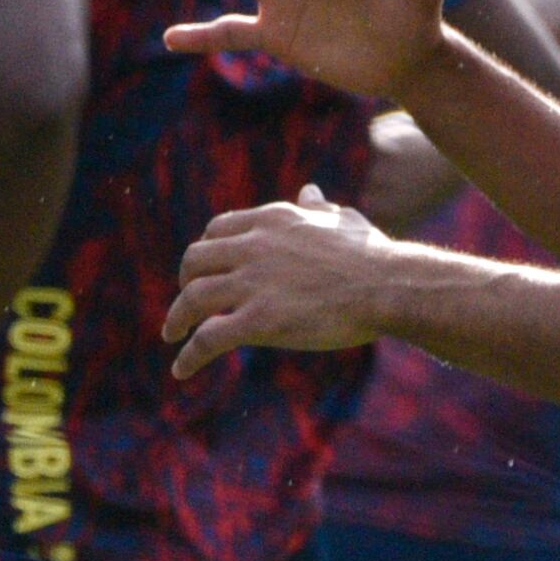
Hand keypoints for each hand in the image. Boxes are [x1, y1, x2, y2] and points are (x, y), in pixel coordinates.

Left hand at [162, 185, 398, 372]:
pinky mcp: (259, 320)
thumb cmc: (372, 256)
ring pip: (192, 298)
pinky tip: (181, 369)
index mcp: (272, 220)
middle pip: (196, 259)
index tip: (205, 270)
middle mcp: (254, 246)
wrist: (387, 285)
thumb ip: (318, 208)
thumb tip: (309, 191)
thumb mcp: (342, 220)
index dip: (206, 251)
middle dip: (184, 281)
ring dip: (176, 319)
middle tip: (185, 303)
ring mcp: (254, 283)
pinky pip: (208, 338)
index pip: (218, 229)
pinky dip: (189, 355)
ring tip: (172, 336)